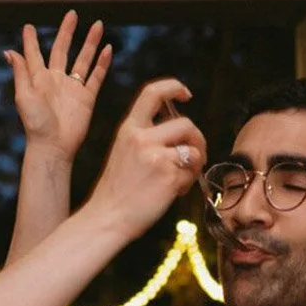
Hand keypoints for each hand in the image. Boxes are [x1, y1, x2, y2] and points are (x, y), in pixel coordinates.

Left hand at [5, 10, 111, 164]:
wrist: (53, 147)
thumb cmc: (35, 124)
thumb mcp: (24, 96)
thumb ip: (21, 72)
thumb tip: (9, 51)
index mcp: (39, 79)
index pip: (35, 54)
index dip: (31, 41)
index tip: (28, 27)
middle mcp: (56, 80)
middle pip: (63, 50)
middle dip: (67, 32)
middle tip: (72, 14)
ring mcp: (73, 88)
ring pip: (84, 59)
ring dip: (90, 43)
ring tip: (98, 25)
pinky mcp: (86, 98)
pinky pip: (96, 76)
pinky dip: (103, 63)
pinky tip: (108, 49)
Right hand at [83, 78, 205, 240]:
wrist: (107, 218)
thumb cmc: (118, 191)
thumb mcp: (124, 153)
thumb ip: (147, 138)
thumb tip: (181, 134)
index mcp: (129, 129)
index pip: (153, 92)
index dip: (174, 87)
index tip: (186, 95)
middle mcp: (142, 138)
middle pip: (186, 124)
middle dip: (197, 139)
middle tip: (196, 155)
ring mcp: (156, 157)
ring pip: (194, 149)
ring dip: (196, 163)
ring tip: (183, 177)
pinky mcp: (169, 176)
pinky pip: (192, 172)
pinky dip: (188, 182)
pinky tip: (174, 192)